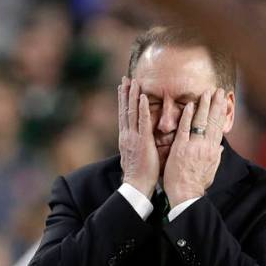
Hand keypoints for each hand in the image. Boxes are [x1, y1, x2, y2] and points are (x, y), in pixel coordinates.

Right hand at [118, 76, 158, 196]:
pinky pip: (143, 121)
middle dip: (124, 93)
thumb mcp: (135, 158)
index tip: (122, 89)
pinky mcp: (143, 141)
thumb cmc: (139, 176)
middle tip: (125, 79)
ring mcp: (134, 138)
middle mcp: (127, 136)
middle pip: (124, 110)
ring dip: (132, 95)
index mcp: (126, 139)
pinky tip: (143, 97)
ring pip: (131, 112)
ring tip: (133, 81)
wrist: (136, 186)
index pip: (123, 116)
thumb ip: (136, 148)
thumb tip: (137, 145)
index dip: (122, 102)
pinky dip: (142, 108)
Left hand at [163, 88, 225, 205]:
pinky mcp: (181, 148)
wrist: (185, 195)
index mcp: (213, 151)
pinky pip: (185, 128)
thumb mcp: (210, 171)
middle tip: (218, 90)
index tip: (223, 102)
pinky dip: (188, 116)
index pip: (219, 128)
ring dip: (204, 105)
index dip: (222, 113)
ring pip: (201, 122)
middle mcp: (206, 147)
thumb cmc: (196, 185)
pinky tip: (190, 104)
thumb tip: (221, 147)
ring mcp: (194, 146)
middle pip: (213, 121)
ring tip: (206, 92)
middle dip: (216, 104)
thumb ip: (215, 157)